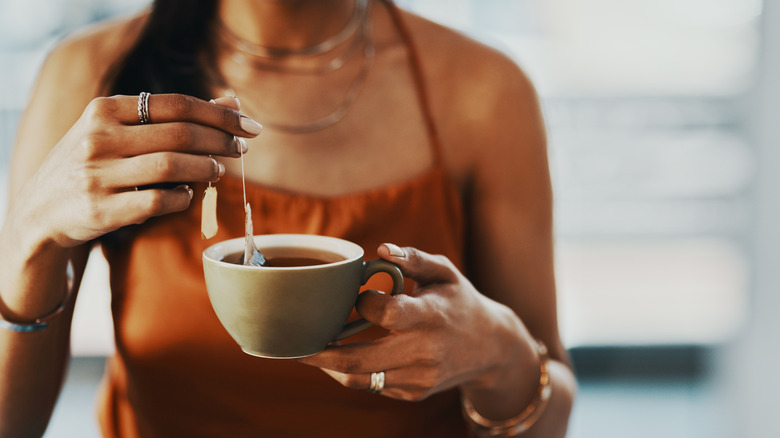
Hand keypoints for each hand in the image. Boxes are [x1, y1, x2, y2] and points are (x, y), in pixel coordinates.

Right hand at [12, 94, 261, 247]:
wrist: (40, 210)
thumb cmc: (94, 163)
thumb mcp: (121, 130)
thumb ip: (173, 116)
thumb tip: (232, 100)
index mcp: (104, 110)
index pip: (176, 104)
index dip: (220, 114)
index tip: (249, 126)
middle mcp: (98, 138)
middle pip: (180, 134)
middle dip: (221, 141)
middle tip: (242, 149)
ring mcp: (97, 175)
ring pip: (173, 166)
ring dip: (206, 168)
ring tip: (218, 170)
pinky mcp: (102, 211)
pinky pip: (160, 202)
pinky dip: (184, 198)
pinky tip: (190, 194)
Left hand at [299, 243, 527, 400]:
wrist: (491, 348)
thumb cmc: (459, 301)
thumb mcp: (445, 272)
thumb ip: (413, 258)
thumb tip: (380, 251)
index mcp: (431, 316)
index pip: (385, 314)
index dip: (364, 303)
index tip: (360, 295)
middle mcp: (425, 352)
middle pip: (360, 359)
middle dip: (320, 354)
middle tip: (295, 344)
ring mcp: (420, 378)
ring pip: (361, 379)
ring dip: (330, 367)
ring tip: (309, 352)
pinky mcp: (414, 393)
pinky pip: (373, 386)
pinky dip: (353, 372)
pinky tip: (343, 357)